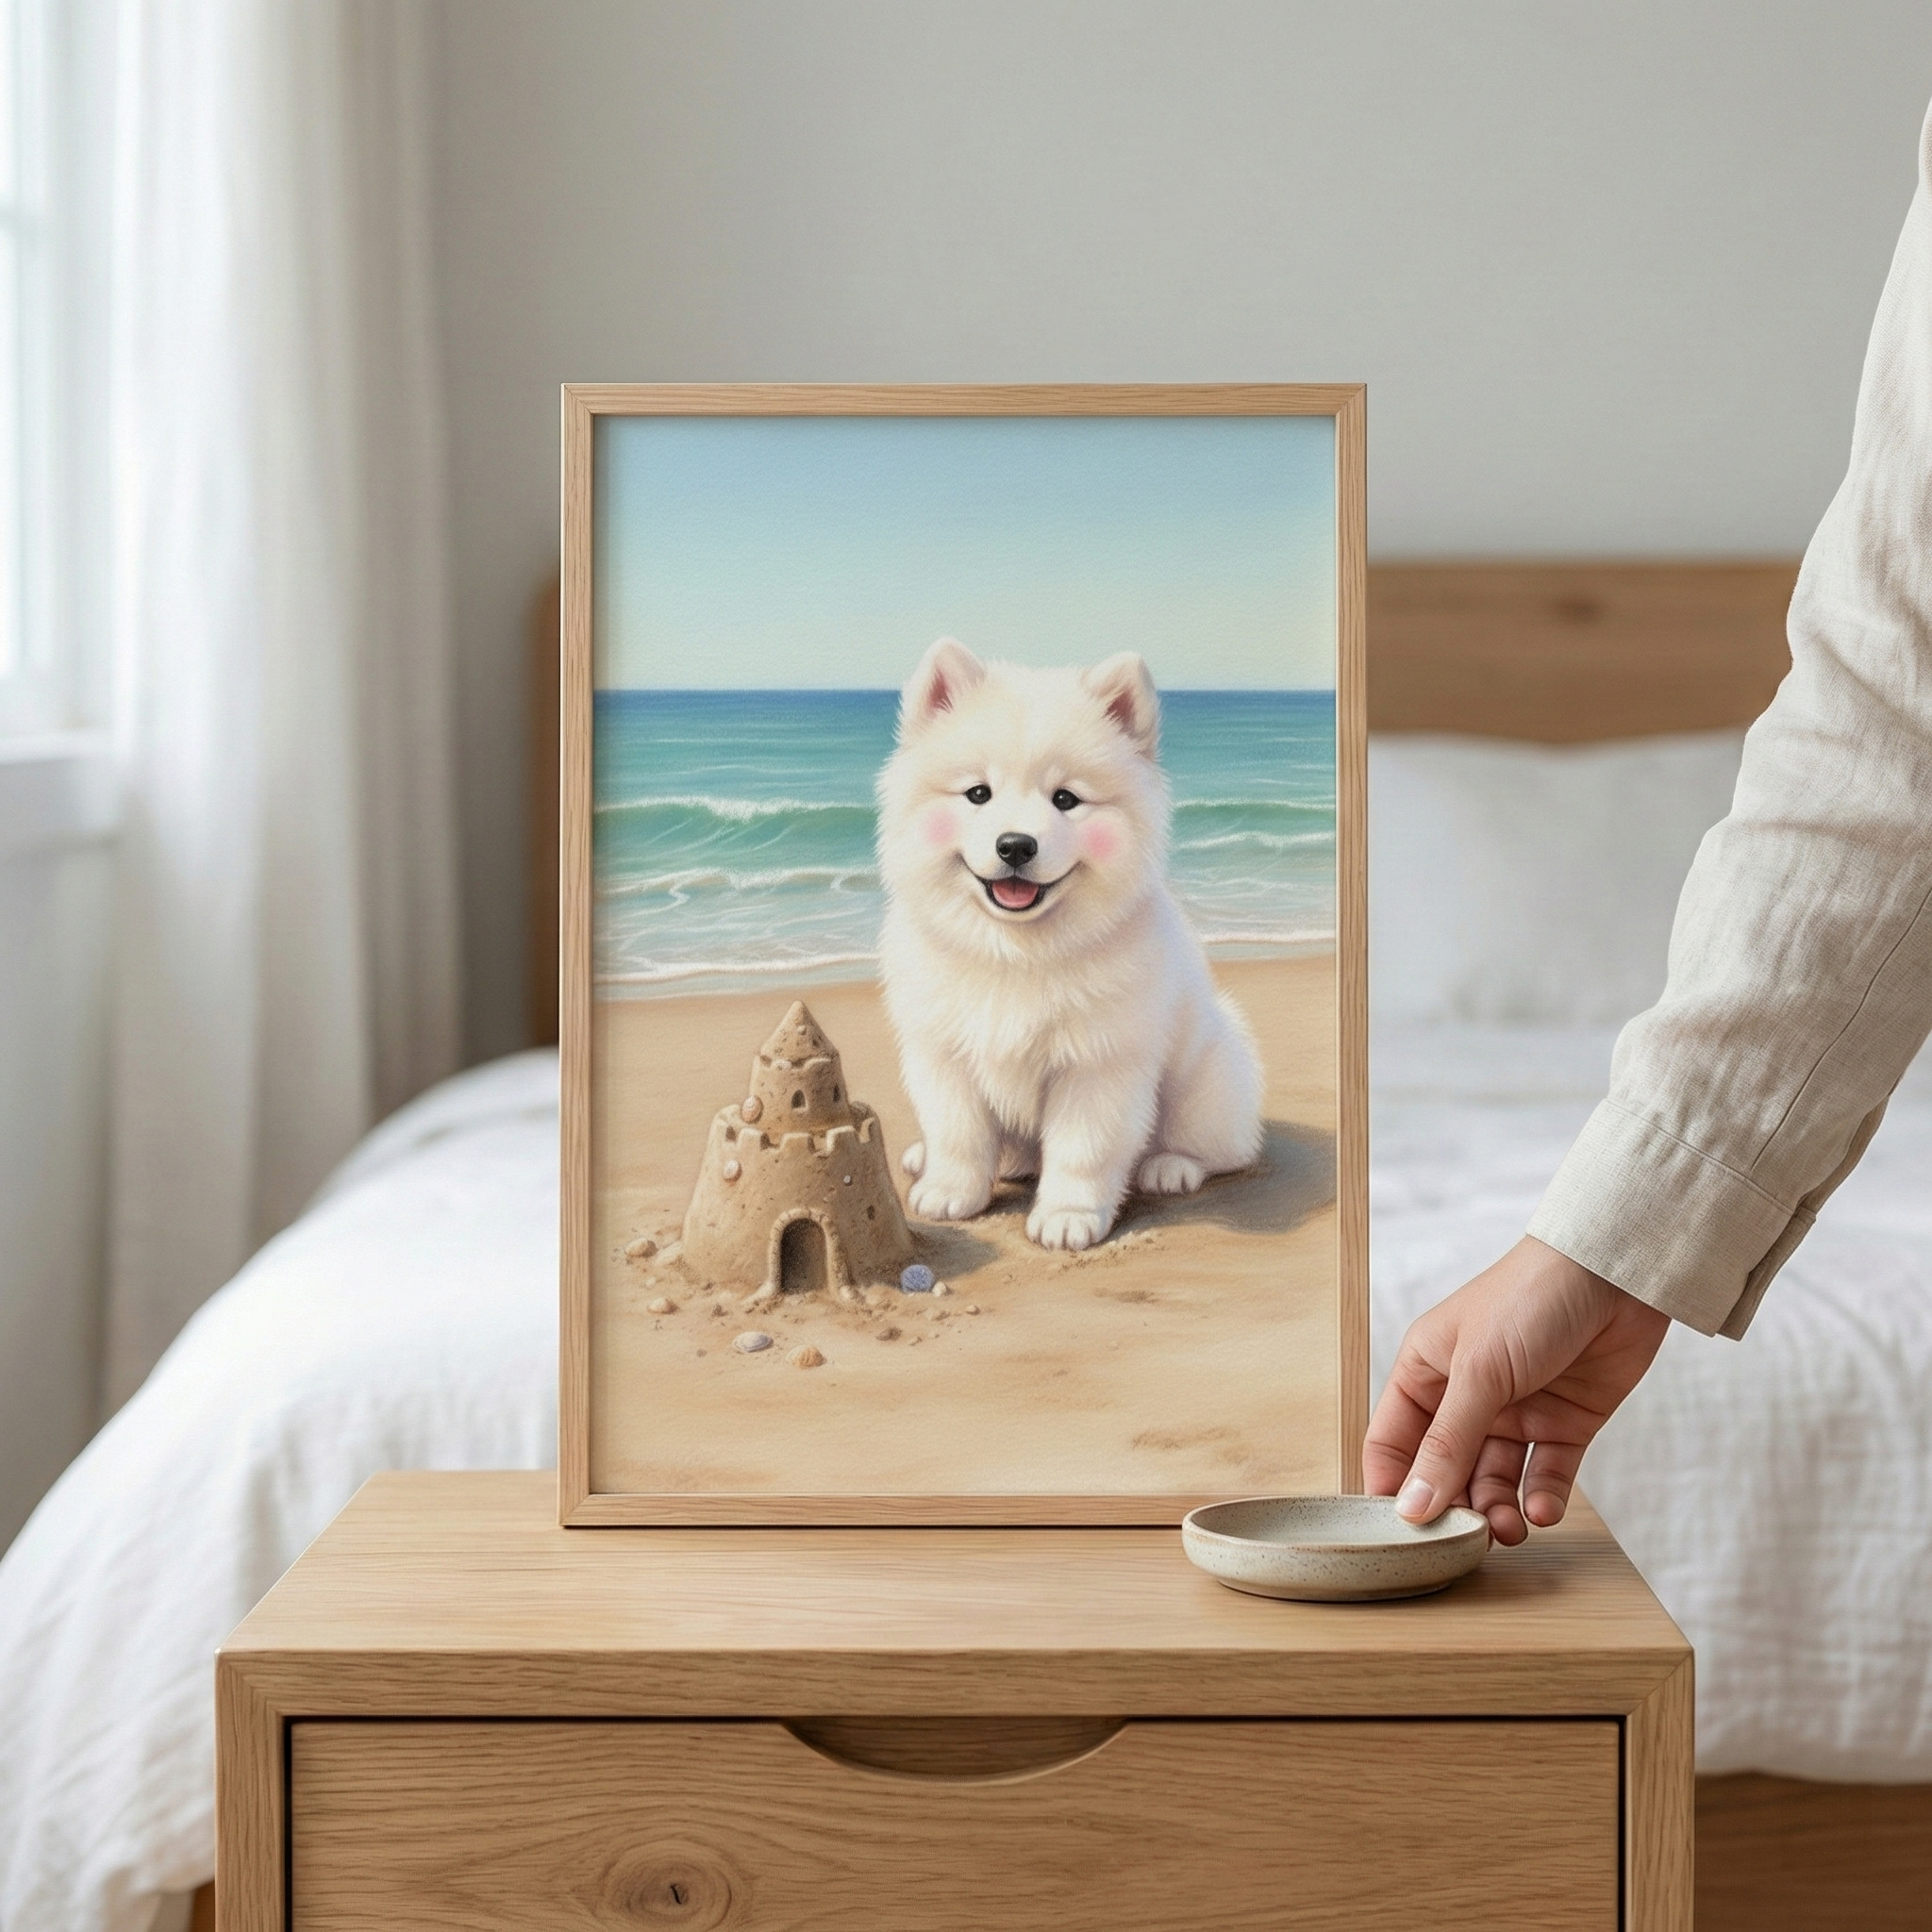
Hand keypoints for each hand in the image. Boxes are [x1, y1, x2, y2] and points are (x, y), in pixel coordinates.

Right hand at [1364, 1236, 1670, 1545]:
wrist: (1615, 1274)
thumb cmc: (1529, 1299)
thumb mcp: (1479, 1371)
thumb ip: (1446, 1443)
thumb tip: (1410, 1509)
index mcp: (1425, 1371)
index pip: (1393, 1443)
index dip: (1394, 1488)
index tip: (1401, 1535)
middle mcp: (1466, 1395)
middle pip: (1445, 1470)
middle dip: (1454, 1507)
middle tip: (1466, 1541)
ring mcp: (1516, 1410)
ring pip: (1495, 1479)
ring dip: (1499, 1509)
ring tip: (1509, 1529)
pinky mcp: (1564, 1423)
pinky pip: (1545, 1474)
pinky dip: (1542, 1498)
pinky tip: (1541, 1510)